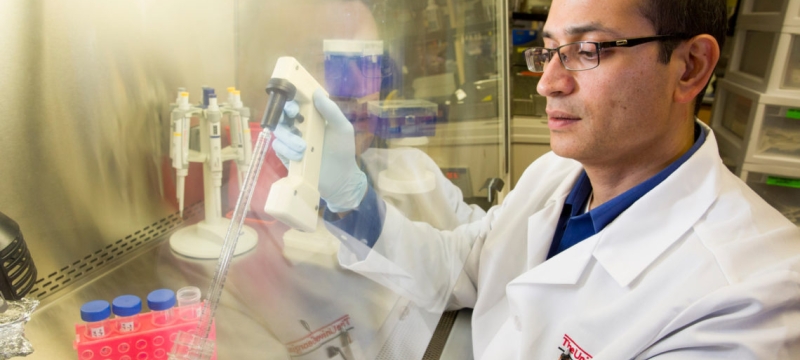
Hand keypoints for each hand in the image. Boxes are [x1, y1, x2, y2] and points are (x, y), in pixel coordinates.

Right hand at [271, 89, 367, 212]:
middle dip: (284, 118)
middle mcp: (299, 127)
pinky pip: (278, 148)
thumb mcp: (342, 127)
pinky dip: (287, 151)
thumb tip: (316, 92)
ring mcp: (291, 142)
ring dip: (289, 139)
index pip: (295, 103)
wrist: (340, 178)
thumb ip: (330, 110)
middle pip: (281, 116)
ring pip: (279, 133)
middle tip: (295, 125)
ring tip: (304, 148)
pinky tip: (300, 157)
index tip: (294, 107)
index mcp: (311, 117)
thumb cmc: (342, 150)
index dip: (290, 102)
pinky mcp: (287, 156)